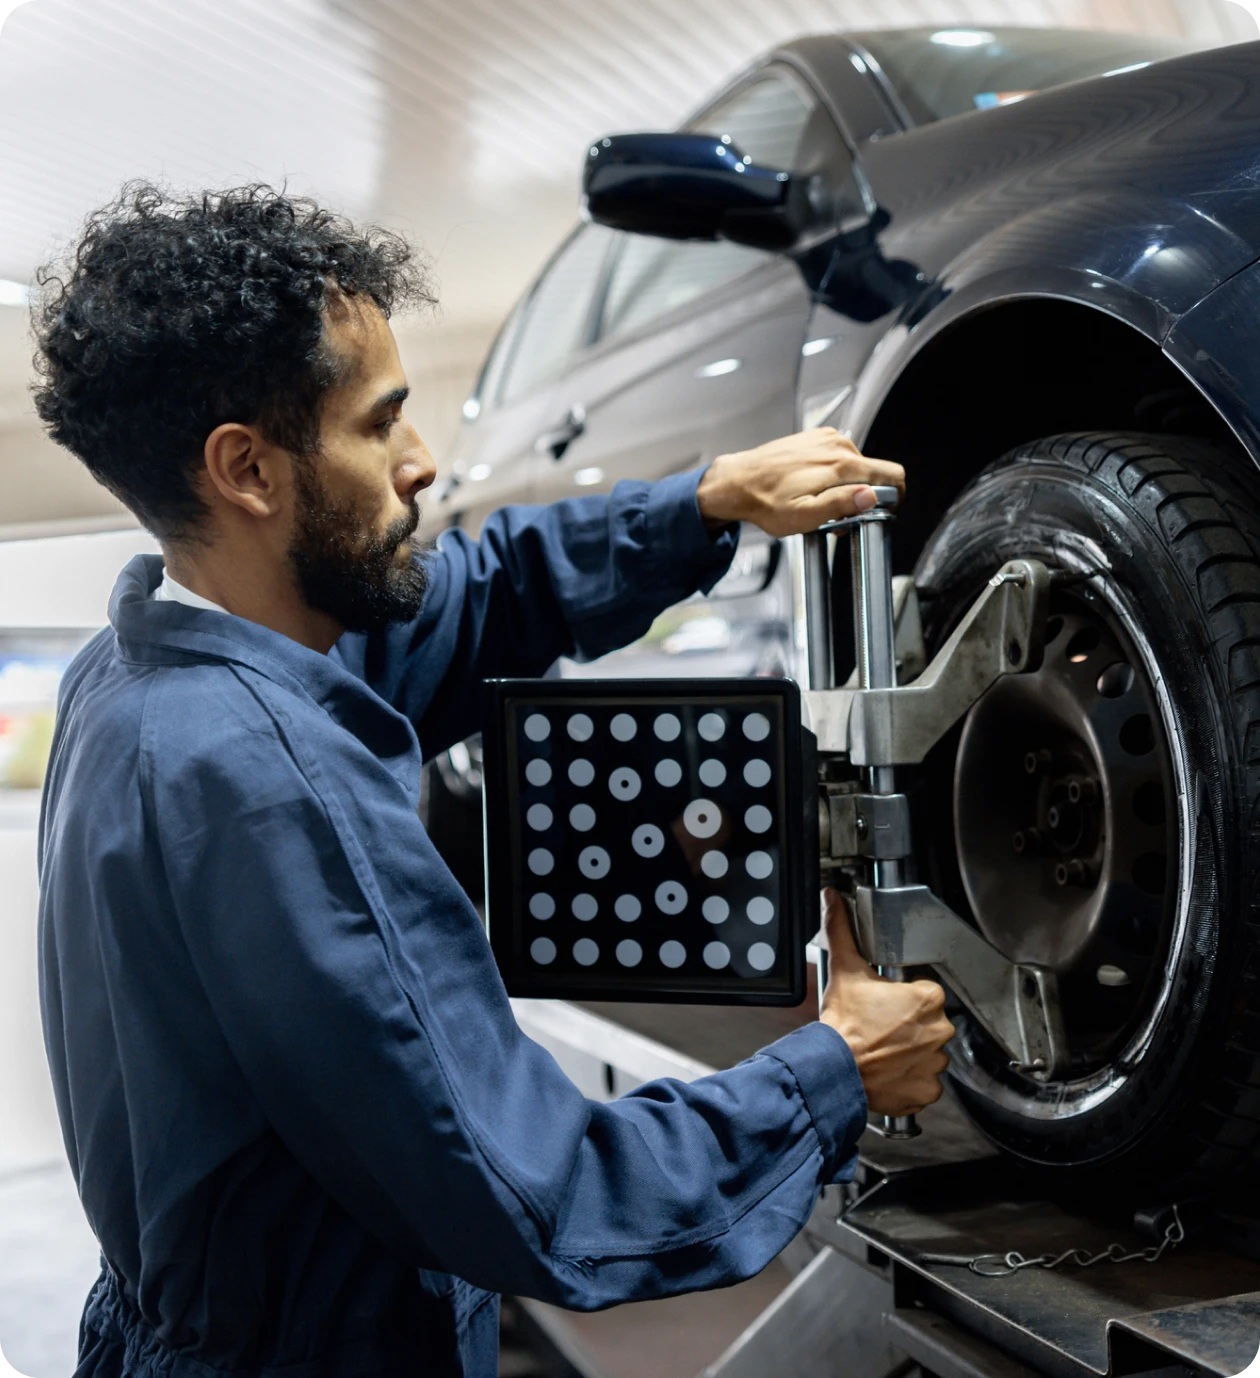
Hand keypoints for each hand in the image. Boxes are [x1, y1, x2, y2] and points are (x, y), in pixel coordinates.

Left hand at [696, 428, 905, 536]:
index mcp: (840, 465)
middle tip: (839, 517)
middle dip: (864, 496)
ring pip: (856, 466)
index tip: (882, 510)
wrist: (738, 482)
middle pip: (874, 472)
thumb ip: (842, 504)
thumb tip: (871, 496)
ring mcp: (826, 439)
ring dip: (847, 486)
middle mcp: (837, 446)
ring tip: (821, 502)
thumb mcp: (805, 516)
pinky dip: (834, 474)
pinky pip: (839, 457)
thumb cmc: (766, 502)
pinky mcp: (815, 438)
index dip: (893, 496)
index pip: (891, 474)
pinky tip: (813, 487)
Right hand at [818, 888, 953, 1117]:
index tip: (888, 1005)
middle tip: (883, 1027)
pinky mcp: (928, 1089)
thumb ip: (842, 929)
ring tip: (885, 1049)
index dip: (905, 998)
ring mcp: (936, 1061)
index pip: (927, 993)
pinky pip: (926, 1081)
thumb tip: (834, 899)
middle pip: (930, 1023)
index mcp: (928, 999)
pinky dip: (911, 1078)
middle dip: (910, 1026)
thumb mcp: (844, 969)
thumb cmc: (844, 1023)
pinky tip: (891, 1070)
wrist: (835, 1068)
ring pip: (929, 1052)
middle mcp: (939, 1030)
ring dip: (912, 1052)